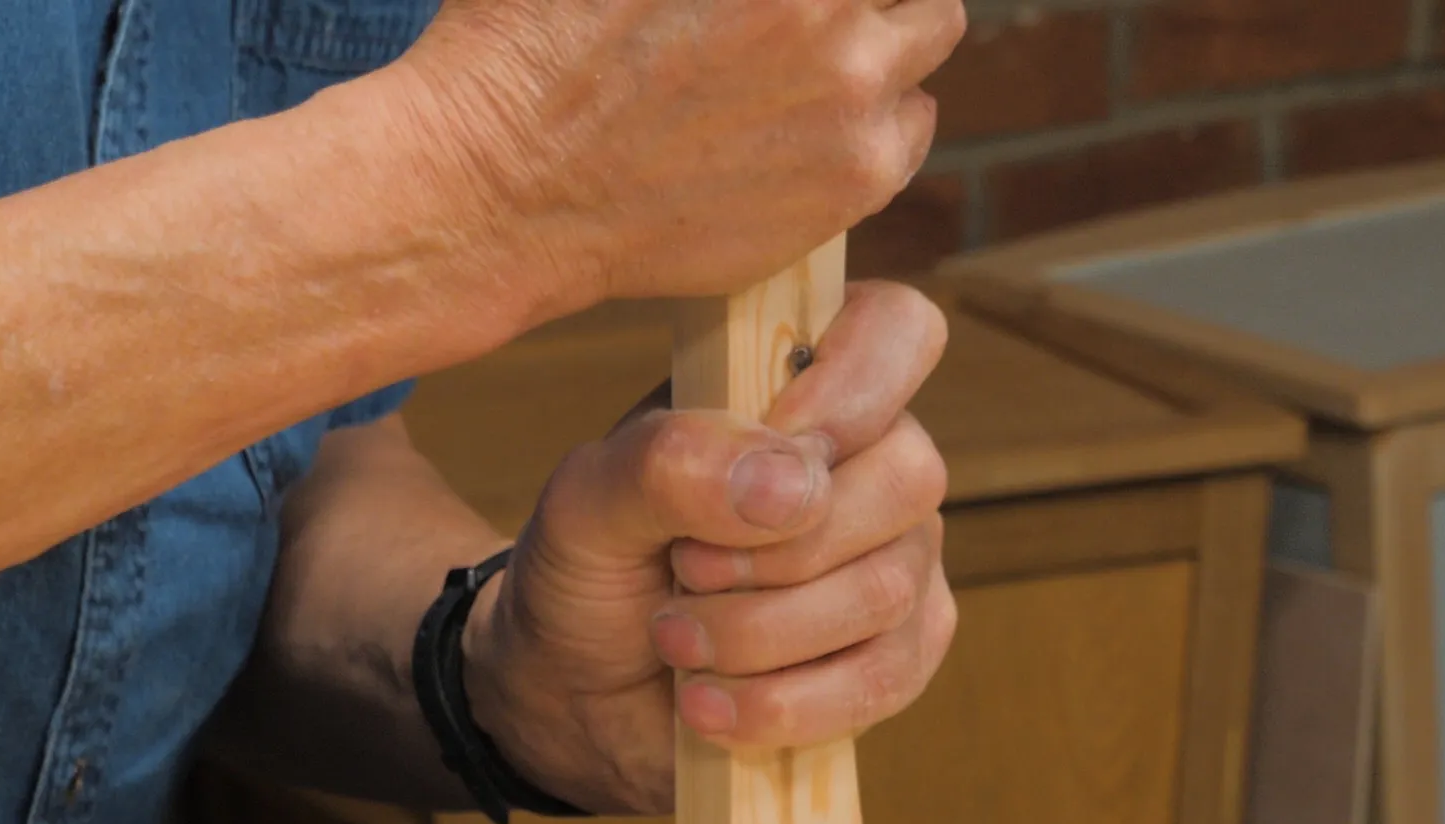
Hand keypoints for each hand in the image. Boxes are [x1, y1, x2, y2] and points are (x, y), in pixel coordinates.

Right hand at [386, 0, 964, 305]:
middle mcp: (826, 4)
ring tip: (835, 51)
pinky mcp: (855, 173)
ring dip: (893, 30)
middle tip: (826, 7)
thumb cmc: (534, 45)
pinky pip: (917, 122)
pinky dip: (889, 111)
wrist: (512, 185)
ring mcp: (852, 87)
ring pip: (932, 30)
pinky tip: (828, 117)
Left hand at [457, 281, 957, 814]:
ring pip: (887, 591)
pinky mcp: (900, 655)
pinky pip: (884, 679)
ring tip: (674, 640)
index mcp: (803, 382)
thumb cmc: (592, 566)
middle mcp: (871, 462)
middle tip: (683, 570)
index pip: (899, 331)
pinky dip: (783, 703)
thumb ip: (669, 462)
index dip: (852, 390)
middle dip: (777, 549)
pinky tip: (709, 704)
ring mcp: (900, 560)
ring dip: (760, 633)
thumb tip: (793, 486)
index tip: (771, 444)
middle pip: (906, 480)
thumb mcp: (588, 499)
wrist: (578, 690)